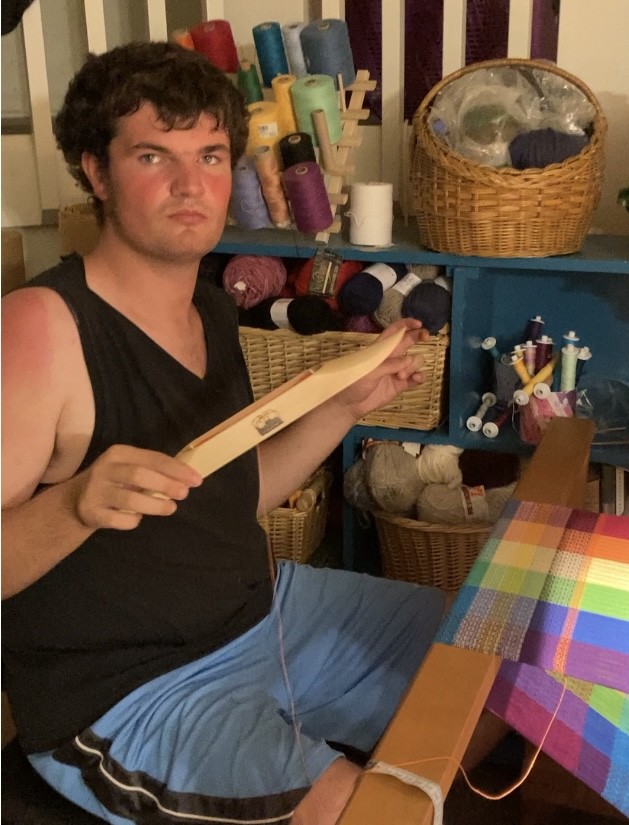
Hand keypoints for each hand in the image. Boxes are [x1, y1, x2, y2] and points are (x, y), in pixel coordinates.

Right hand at [67, 444, 202, 530]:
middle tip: (184, 494)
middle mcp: (105, 469)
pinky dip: (132, 521)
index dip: (176, 469)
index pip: (152, 458)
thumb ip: (154, 471)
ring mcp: (96, 491)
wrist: (76, 501)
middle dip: (166, 484)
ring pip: (129, 499)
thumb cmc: (115, 482)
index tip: (196, 480)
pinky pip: (118, 520)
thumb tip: (187, 478)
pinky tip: (137, 518)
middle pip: (139, 475)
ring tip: (170, 508)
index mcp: (119, 453)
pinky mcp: (92, 512)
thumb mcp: (130, 469)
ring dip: (155, 505)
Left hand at [336, 318, 429, 420]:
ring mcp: (397, 371)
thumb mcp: (368, 371)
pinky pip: (416, 378)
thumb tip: (408, 358)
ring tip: (401, 376)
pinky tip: (416, 379)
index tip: (418, 323)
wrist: (349, 405)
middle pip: (409, 341)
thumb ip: (389, 364)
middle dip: (418, 336)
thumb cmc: (353, 384)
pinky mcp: (400, 385)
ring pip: (415, 360)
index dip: (406, 324)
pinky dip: (420, 377)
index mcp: (380, 349)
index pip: (394, 332)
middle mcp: (391, 357)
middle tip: (426, 337)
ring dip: (413, 365)